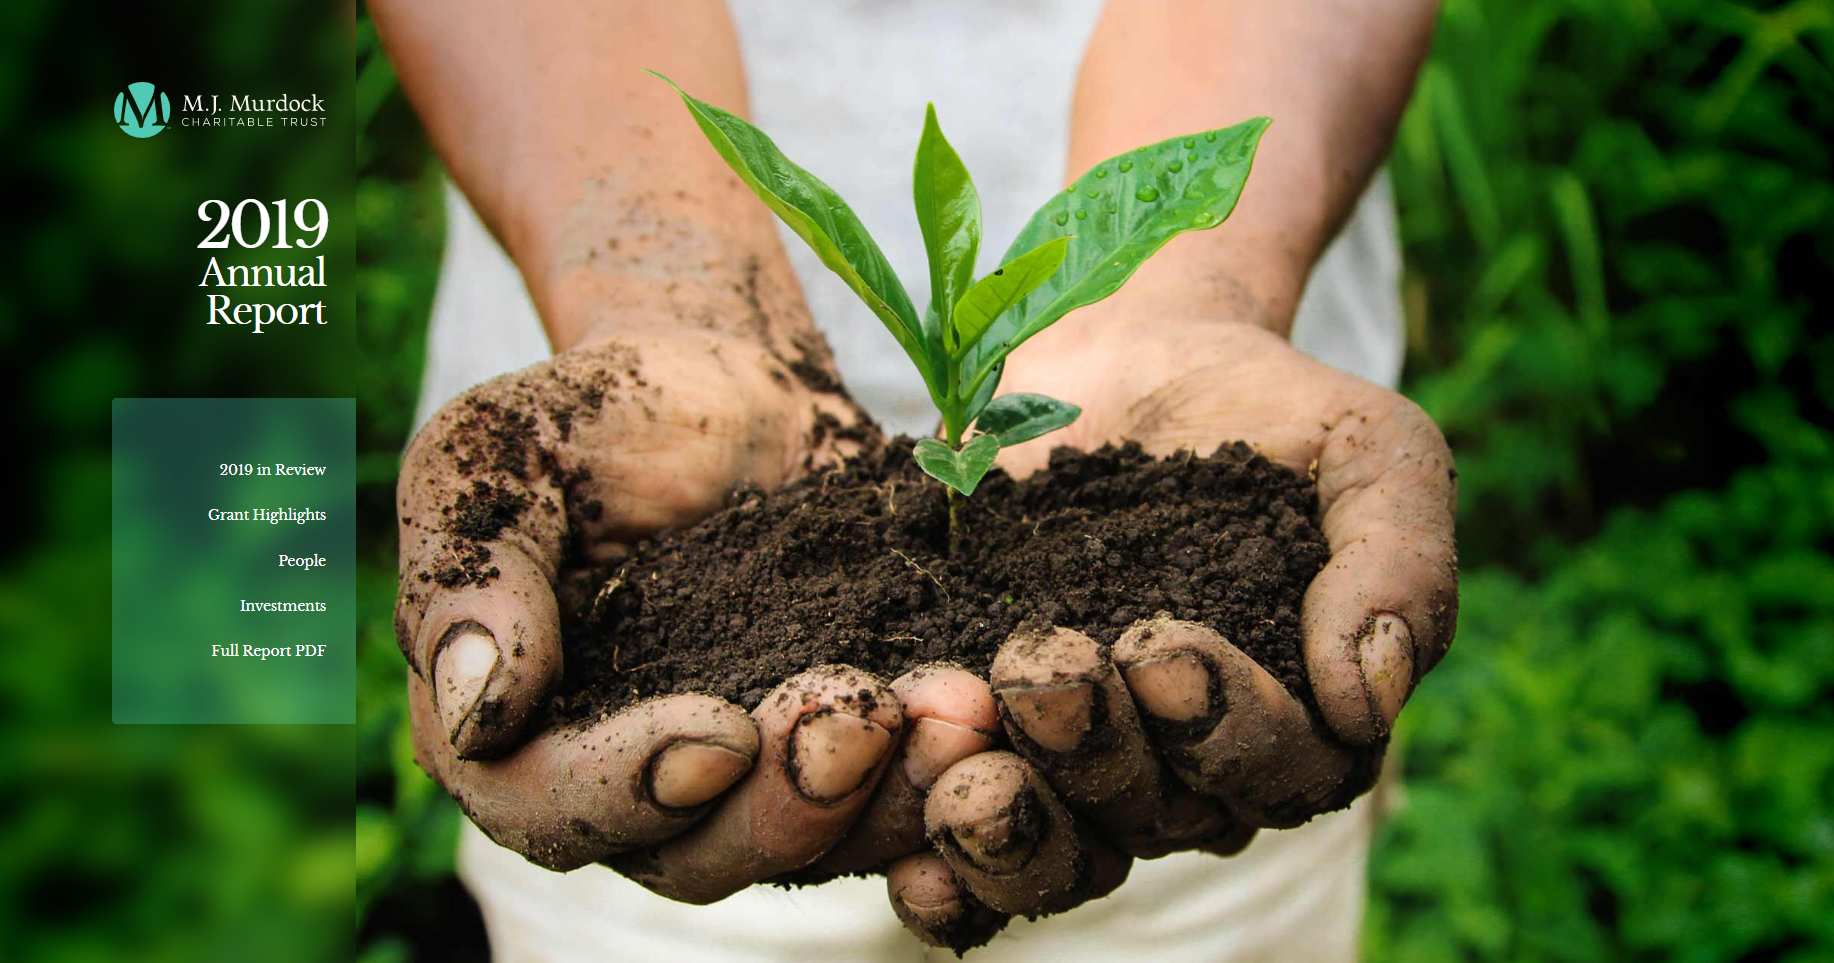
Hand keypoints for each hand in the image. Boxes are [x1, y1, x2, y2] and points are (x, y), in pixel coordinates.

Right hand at [396, 322, 997, 899]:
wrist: (728, 383)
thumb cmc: (597, 412)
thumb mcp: (494, 455)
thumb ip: (472, 573)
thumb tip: (473, 709)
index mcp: (516, 735)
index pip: (549, 812)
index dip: (627, 793)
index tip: (718, 728)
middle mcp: (625, 788)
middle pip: (694, 857)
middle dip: (787, 803)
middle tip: (862, 714)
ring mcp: (743, 782)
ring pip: (809, 848)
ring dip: (887, 798)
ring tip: (956, 710)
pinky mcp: (841, 757)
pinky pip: (891, 800)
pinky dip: (943, 771)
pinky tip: (990, 708)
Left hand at [885, 316, 1457, 946]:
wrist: (1130, 357)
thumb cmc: (1267, 408)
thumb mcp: (1366, 448)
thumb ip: (1397, 559)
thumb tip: (1371, 700)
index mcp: (1295, 720)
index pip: (1275, 770)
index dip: (1223, 728)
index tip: (1162, 646)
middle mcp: (1187, 767)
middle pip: (1154, 817)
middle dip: (1099, 755)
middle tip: (1043, 670)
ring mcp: (1080, 764)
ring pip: (1059, 846)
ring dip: (1010, 822)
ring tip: (961, 751)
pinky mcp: (983, 740)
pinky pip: (964, 838)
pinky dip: (937, 860)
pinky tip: (903, 843)